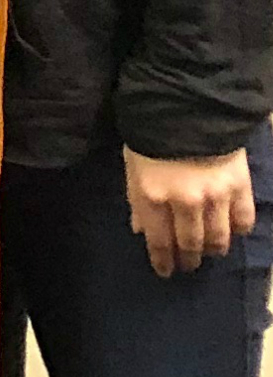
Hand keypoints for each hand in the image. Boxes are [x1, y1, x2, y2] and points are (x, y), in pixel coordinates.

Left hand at [124, 144, 255, 276]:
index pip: (158, 240)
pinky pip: (244, 219)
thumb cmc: (151, 134)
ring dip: (214, 250)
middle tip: (189, 266)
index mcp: (151, 196)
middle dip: (188, 258)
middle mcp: (184, 203)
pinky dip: (240, 230)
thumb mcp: (132, 165)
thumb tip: (140, 230)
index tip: (165, 272)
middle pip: (189, 243)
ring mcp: (215, 196)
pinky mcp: (240, 187)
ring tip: (211, 253)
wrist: (188, 105)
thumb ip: (136, 200)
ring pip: (218, 237)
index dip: (163, 260)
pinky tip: (235, 233)